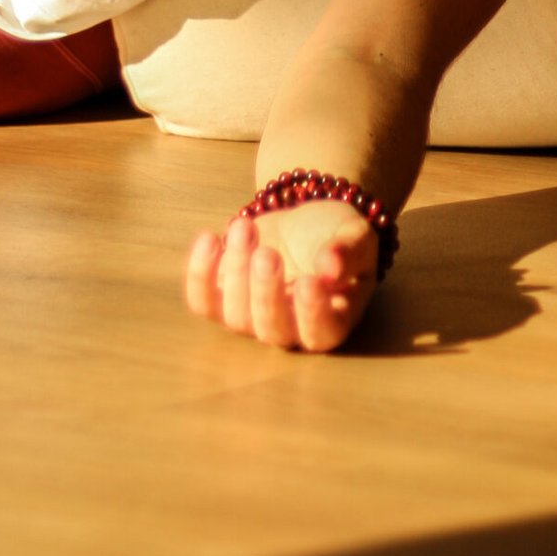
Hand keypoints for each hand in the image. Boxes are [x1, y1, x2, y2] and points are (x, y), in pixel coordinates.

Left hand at [185, 198, 379, 352]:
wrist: (305, 222)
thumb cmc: (338, 236)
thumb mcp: (357, 237)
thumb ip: (349, 252)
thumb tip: (330, 266)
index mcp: (331, 320)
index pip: (320, 333)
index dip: (312, 313)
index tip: (309, 281)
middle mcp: (289, 329)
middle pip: (271, 329)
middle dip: (265, 292)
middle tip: (268, 253)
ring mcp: (252, 318)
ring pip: (235, 315)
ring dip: (236, 270)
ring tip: (246, 227)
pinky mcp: (223, 300)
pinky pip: (203, 301)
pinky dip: (200, 274)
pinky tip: (210, 238)